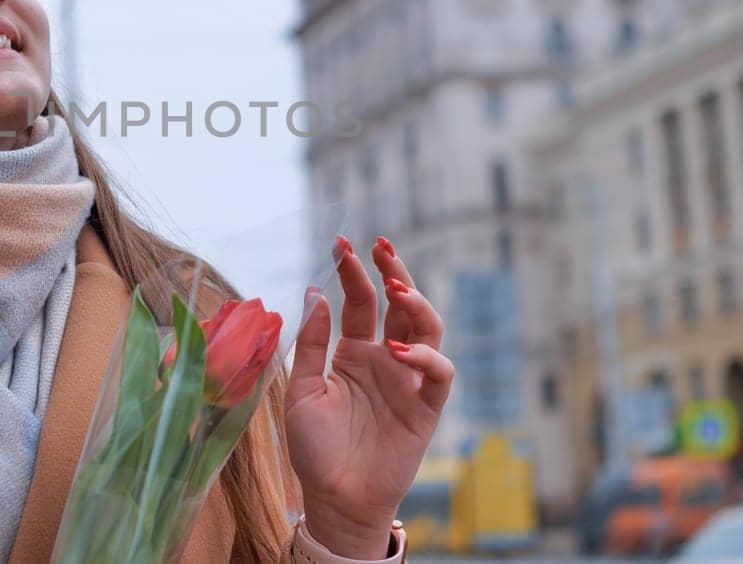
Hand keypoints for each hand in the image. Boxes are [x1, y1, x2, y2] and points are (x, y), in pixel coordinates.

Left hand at [284, 236, 452, 559]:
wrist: (334, 499)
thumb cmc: (316, 449)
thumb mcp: (303, 390)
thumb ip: (312, 343)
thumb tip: (316, 292)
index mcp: (354, 353)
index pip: (360, 302)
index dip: (354, 273)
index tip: (342, 244)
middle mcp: (385, 360)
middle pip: (400, 305)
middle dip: (393, 271)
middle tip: (380, 246)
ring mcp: (408, 382)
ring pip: (427, 330)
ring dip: (416, 304)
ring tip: (395, 288)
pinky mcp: (425, 408)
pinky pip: (439, 374)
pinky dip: (425, 357)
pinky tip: (399, 349)